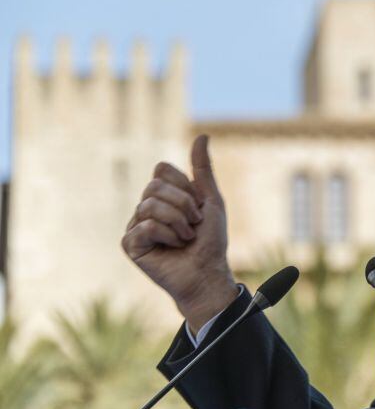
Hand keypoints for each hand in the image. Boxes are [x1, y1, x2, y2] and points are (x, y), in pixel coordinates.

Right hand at [122, 134, 238, 331]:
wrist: (208, 272)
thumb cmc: (211, 240)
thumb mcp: (211, 199)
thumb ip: (202, 169)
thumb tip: (204, 135)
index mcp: (163, 195)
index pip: (161, 169)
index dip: (184, 186)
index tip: (198, 206)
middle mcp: (146, 207)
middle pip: (154, 186)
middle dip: (183, 205)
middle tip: (194, 224)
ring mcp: (135, 225)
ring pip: (150, 206)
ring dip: (178, 222)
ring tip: (185, 238)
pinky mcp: (129, 244)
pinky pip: (146, 226)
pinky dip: (167, 235)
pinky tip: (172, 248)